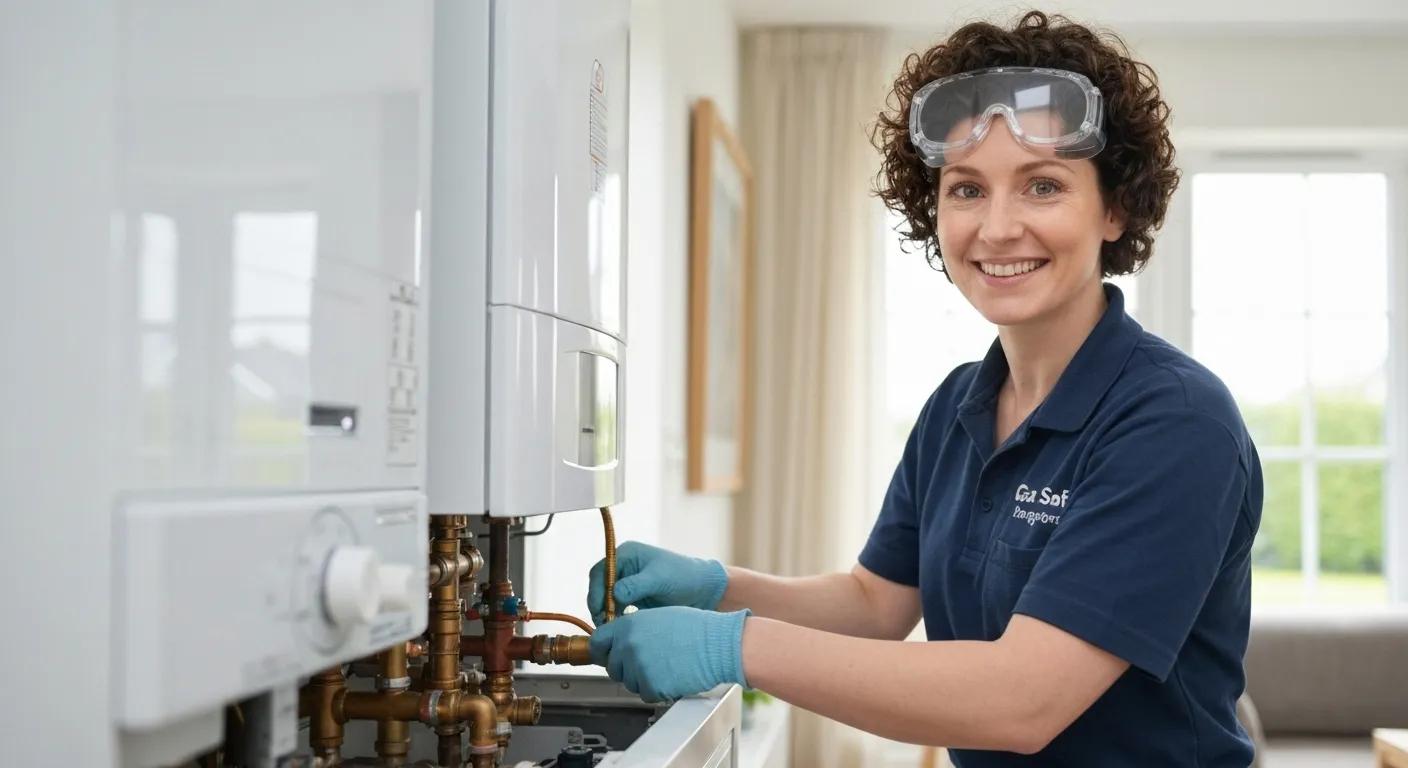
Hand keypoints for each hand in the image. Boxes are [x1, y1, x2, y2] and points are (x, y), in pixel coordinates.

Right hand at [587, 541, 728, 624]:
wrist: (703, 591)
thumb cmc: (684, 577)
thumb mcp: (660, 579)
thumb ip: (636, 585)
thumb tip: (615, 594)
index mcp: (626, 554)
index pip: (601, 571)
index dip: (596, 591)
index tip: (600, 609)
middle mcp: (623, 567)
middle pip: (599, 586)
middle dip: (599, 605)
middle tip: (604, 623)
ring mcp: (627, 583)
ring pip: (605, 600)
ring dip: (606, 614)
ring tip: (612, 629)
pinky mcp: (632, 599)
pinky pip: (616, 609)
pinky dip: (615, 619)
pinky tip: (621, 629)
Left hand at [589, 606, 749, 701]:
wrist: (718, 643)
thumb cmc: (696, 628)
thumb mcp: (658, 616)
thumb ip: (634, 629)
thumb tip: (619, 642)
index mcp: (628, 625)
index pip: (597, 642)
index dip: (603, 651)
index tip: (607, 655)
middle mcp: (629, 645)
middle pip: (613, 666)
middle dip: (627, 668)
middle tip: (650, 662)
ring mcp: (638, 667)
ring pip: (629, 682)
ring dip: (643, 679)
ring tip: (666, 666)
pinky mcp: (651, 686)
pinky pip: (645, 694)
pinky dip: (657, 690)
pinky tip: (672, 676)